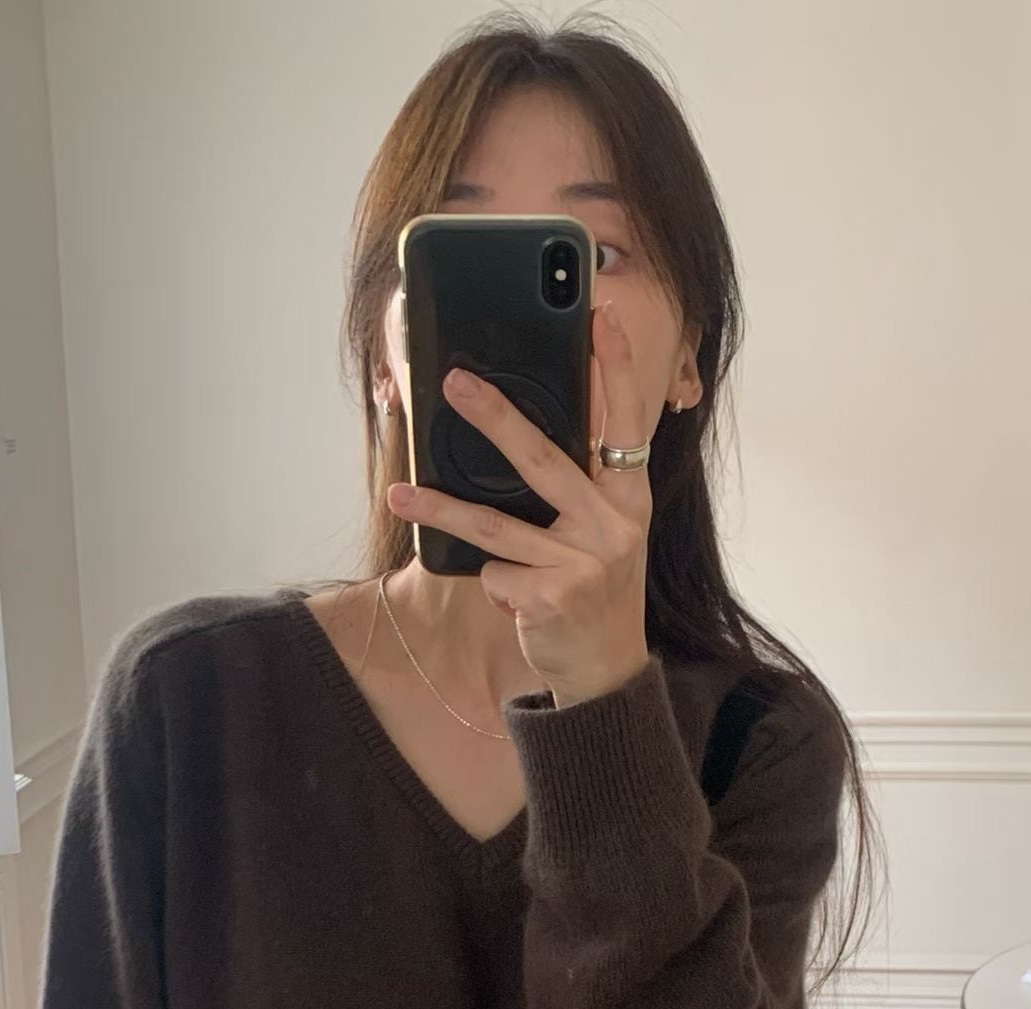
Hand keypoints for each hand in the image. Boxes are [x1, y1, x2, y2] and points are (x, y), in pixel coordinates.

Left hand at [386, 299, 652, 708]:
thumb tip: (517, 431)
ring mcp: (585, 563)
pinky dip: (492, 581)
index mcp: (630, 498)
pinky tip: (510, 596)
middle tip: (455, 382)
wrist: (606, 670)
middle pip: (544, 459)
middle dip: (495, 417)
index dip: (616, 368)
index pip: (624, 421)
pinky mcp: (552, 598)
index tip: (601, 316)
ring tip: (400, 495)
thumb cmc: (595, 588)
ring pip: (496, 525)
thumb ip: (582, 487)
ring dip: (440, 510)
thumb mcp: (604, 533)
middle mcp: (615, 525)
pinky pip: (496, 572)